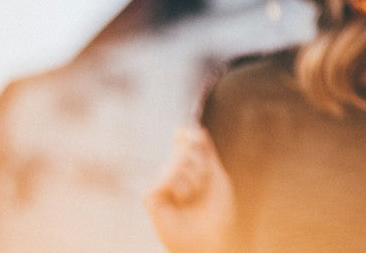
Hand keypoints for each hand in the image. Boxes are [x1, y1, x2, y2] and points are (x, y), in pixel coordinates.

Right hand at [145, 126, 234, 252]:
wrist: (210, 237)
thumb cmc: (215, 210)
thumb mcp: (215, 175)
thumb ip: (206, 151)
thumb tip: (197, 128)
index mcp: (188, 165)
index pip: (185, 138)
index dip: (191, 135)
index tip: (196, 140)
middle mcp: (172, 170)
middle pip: (185, 148)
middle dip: (201, 166)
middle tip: (203, 186)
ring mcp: (160, 183)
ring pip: (175, 163)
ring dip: (193, 181)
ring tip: (192, 198)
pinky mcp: (150, 196)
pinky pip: (164, 179)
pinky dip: (178, 190)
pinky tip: (179, 203)